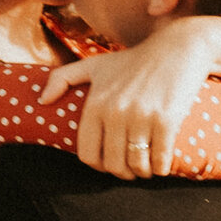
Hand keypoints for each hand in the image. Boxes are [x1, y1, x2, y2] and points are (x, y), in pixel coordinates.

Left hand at [40, 17, 220, 177]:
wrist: (178, 47)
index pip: (88, 155)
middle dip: (124, 173)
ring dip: (143, 173)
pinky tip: (162, 164)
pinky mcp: (166, 119)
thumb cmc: (134, 60)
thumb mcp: (95, 65)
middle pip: (114, 165)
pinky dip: (161, 168)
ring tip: (147, 167)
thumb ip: (62, 78)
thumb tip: (41, 101)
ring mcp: (141, 117)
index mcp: (96, 104)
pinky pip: (160, 160)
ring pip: (137, 166)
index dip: (99, 166)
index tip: (110, 163)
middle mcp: (115, 112)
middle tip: (132, 168)